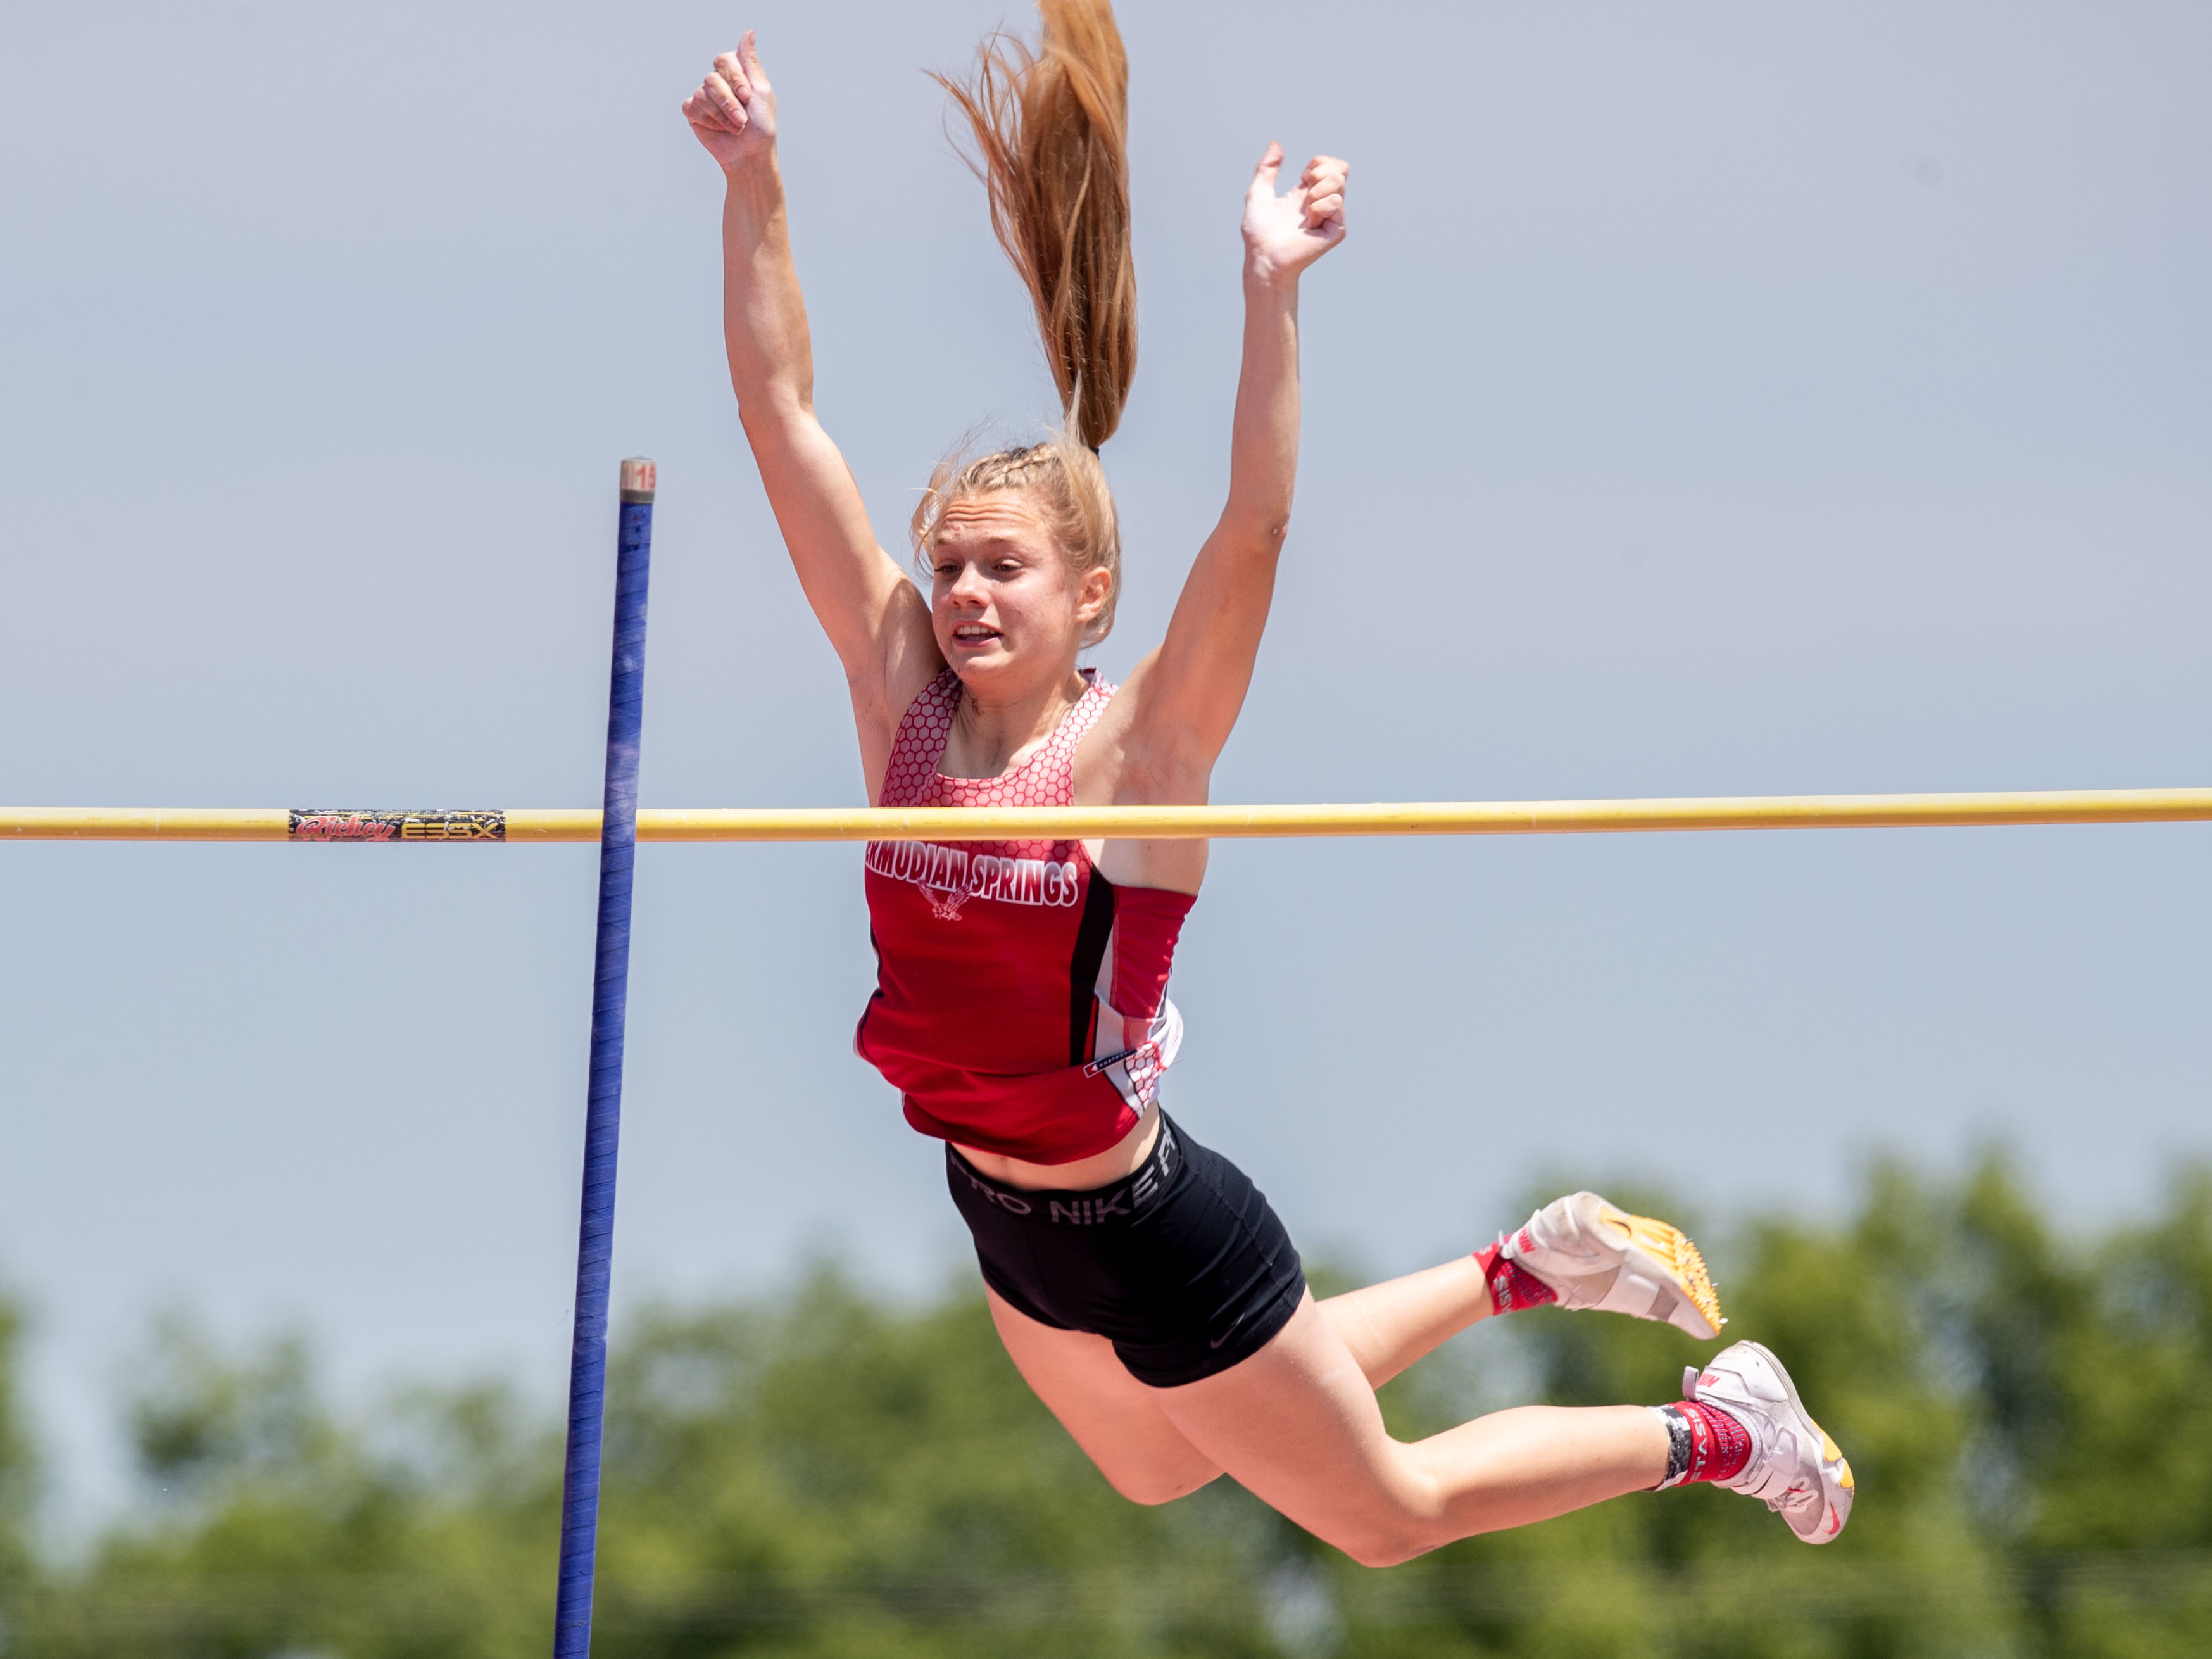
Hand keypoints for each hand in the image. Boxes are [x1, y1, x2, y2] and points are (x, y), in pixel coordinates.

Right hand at [682, 31, 776, 172]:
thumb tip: (749, 32)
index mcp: (735, 74)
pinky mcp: (694, 113)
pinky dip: (708, 120)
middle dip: (729, 102)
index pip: (724, 60)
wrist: (750, 156)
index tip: (747, 96)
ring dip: (721, 115)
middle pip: (712, 78)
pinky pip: (692, 107)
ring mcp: (704, 97)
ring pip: (702, 94)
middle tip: (743, 119)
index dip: (734, 78)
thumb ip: (750, 61)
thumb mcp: (761, 91)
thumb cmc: (761, 126)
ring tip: (736, 128)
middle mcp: (718, 83)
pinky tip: (719, 130)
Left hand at [1241, 145, 1347, 282]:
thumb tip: (1275, 144)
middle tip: (1305, 191)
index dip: (1317, 163)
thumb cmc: (1259, 234)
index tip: (1302, 178)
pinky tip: (1309, 225)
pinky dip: (1318, 208)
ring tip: (1306, 212)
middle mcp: (1322, 204)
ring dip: (1316, 190)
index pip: (1328, 165)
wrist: (1264, 257)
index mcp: (1308, 194)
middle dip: (1319, 172)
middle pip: (1340, 170)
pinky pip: (1335, 202)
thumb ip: (1266, 169)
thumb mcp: (1258, 193)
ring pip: (1338, 181)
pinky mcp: (1336, 230)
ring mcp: (1331, 217)